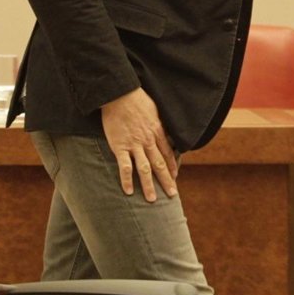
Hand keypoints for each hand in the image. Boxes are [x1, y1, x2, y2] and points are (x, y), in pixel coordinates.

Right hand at [100, 87, 177, 201]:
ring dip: (149, 186)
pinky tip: (128, 191)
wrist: (119, 94)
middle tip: (171, 195)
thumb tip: (164, 127)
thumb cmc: (136, 98)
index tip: (174, 177)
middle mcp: (148, 141)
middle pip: (159, 164)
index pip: (167, 153)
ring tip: (151, 200)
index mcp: (157, 131)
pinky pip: (125, 166)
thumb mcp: (154, 109)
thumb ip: (158, 121)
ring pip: (145, 169)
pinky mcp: (119, 146)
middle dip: (166, 181)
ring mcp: (134, 145)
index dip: (171, 166)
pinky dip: (127, 180)